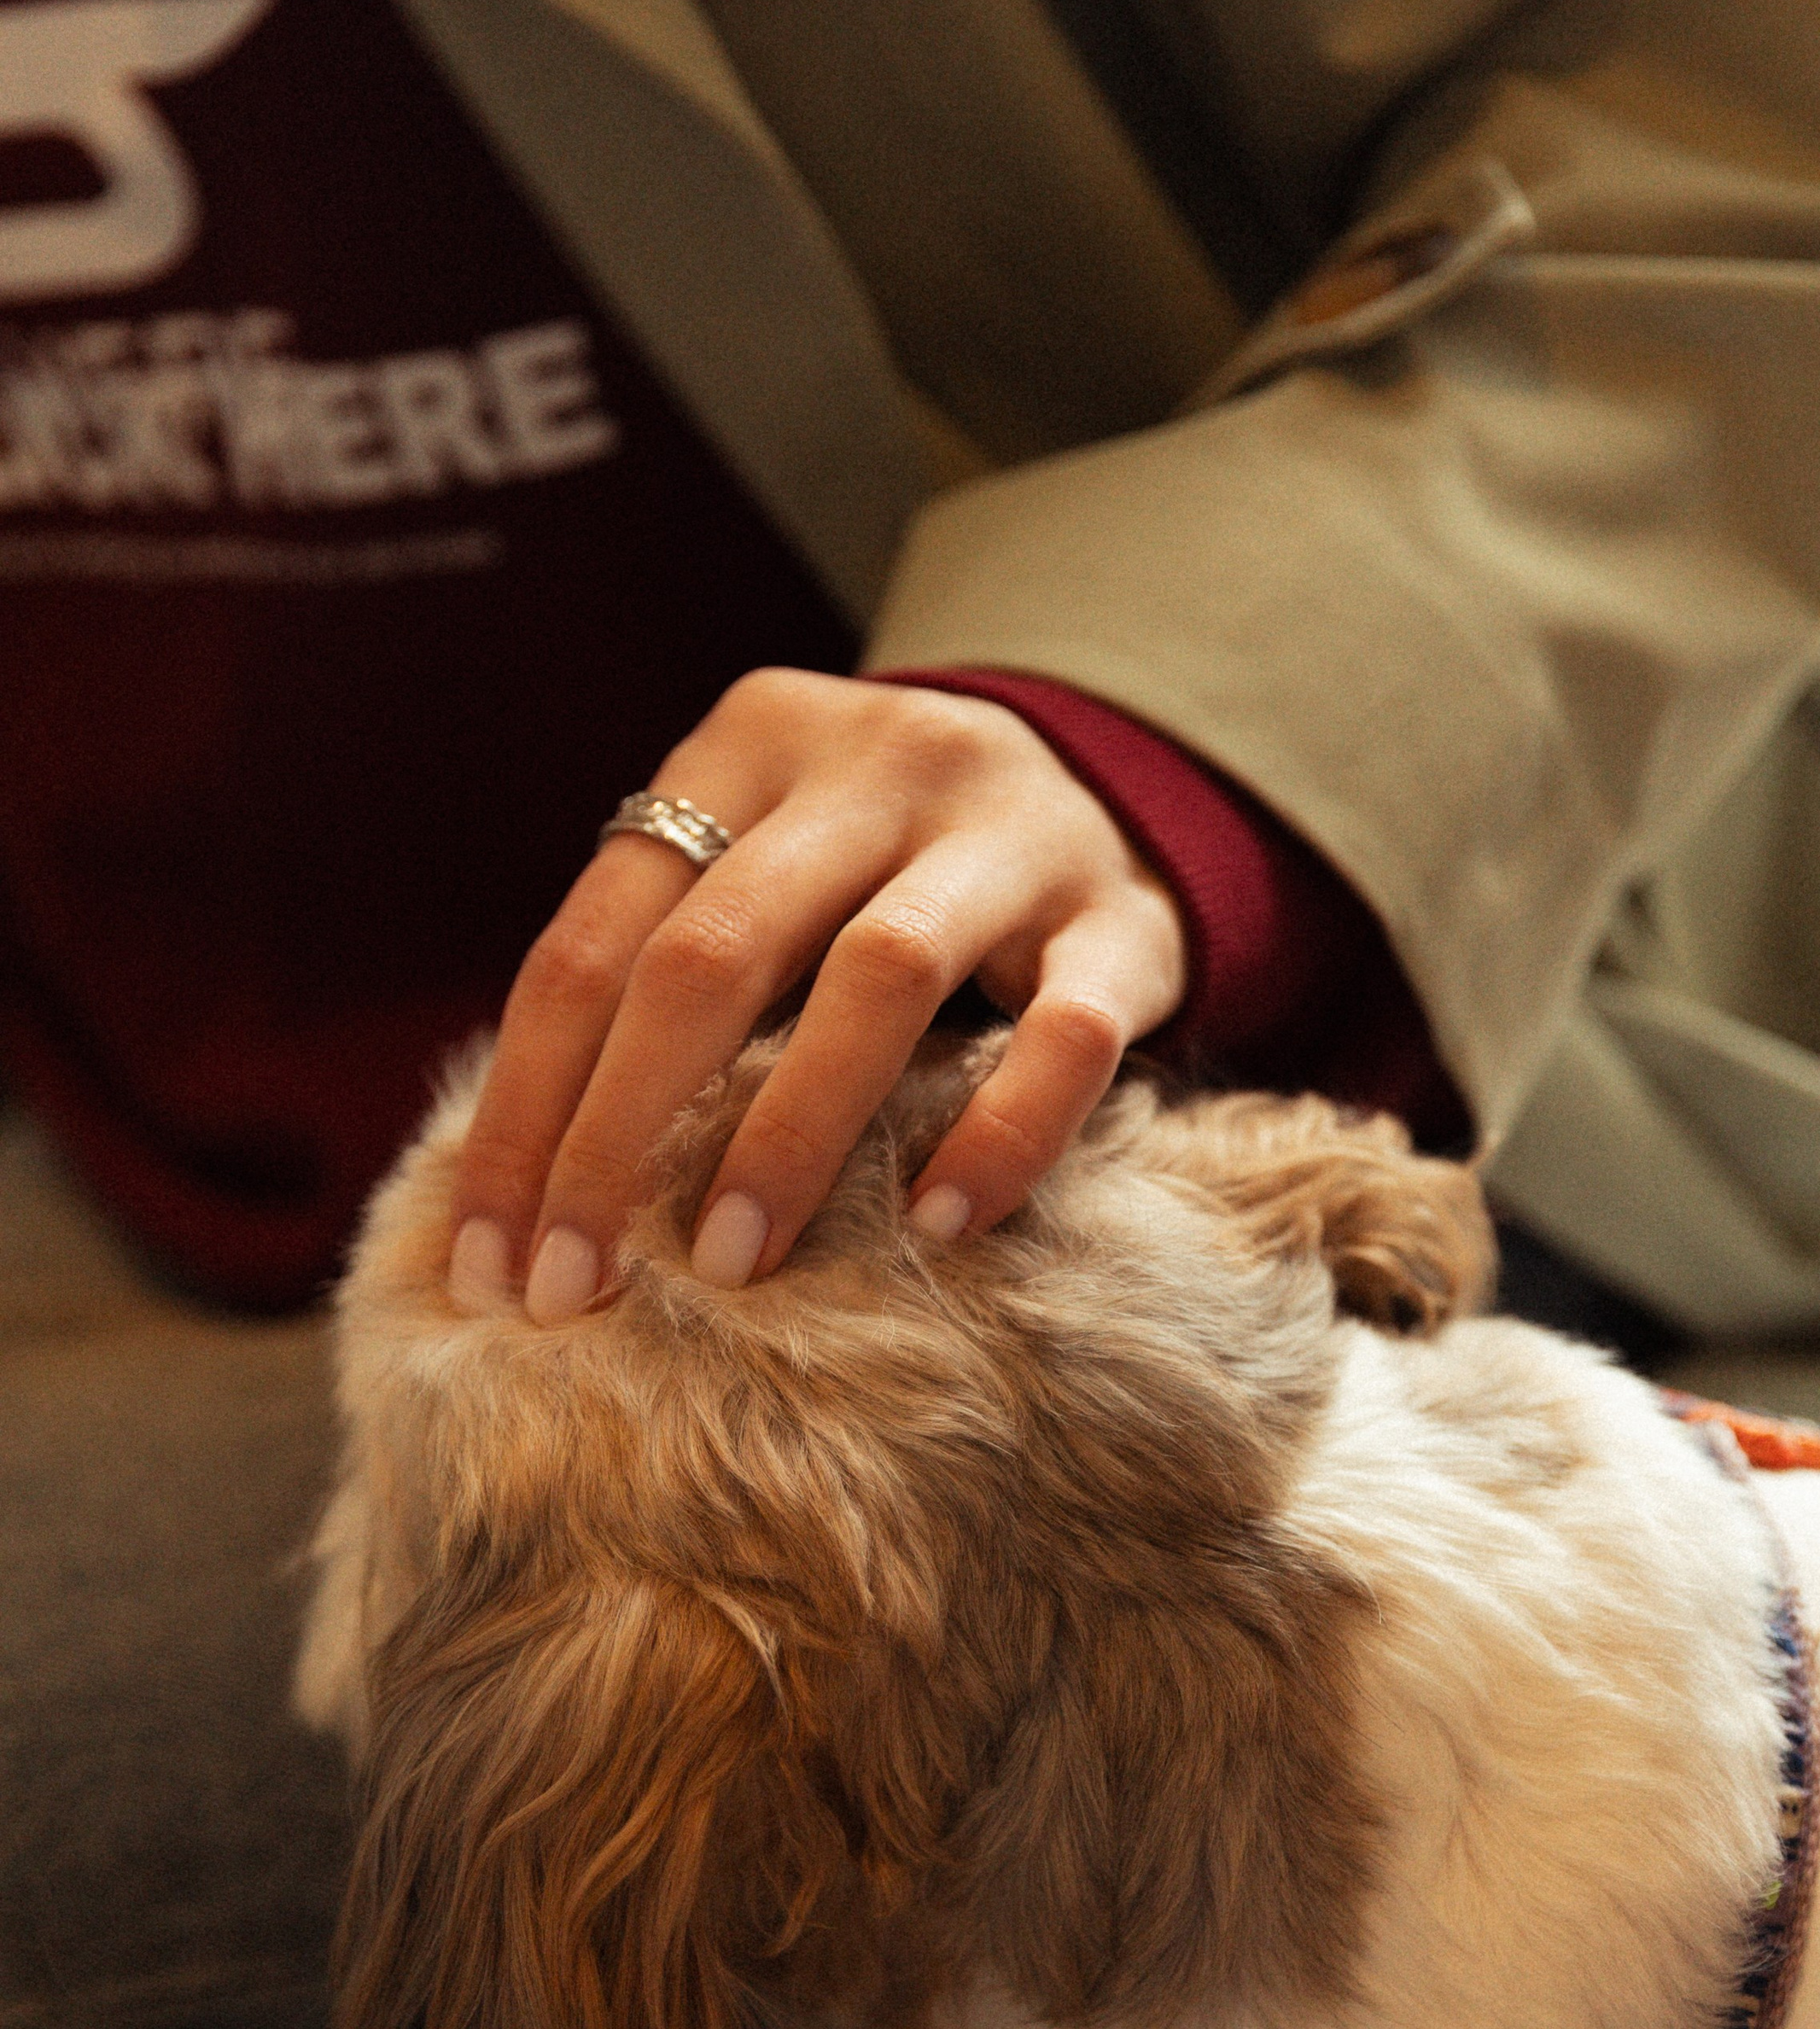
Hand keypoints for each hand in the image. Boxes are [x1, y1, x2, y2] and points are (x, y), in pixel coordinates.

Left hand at [447, 669, 1188, 1319]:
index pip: (597, 940)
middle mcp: (878, 764)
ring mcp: (1011, 834)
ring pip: (878, 979)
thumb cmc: (882, 870)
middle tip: (571, 1284)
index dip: (526, 1108)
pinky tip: (938, 1225)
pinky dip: (998, 1135)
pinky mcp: (1124, 922)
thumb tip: (517, 1184)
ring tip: (728, 1264)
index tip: (487, 1258)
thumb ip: (658, 963)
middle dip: (617, 1137)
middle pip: (711, 956)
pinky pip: (1067, 1037)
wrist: (1116, 791)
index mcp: (749, 744)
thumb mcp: (761, 862)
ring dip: (785, 1136)